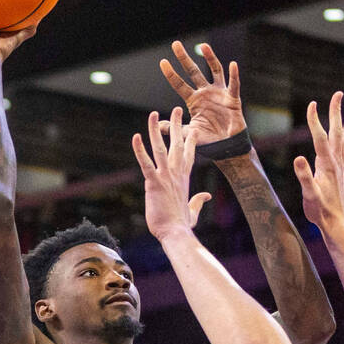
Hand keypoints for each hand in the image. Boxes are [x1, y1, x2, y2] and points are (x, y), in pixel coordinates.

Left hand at [132, 108, 211, 241]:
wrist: (176, 234)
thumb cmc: (182, 226)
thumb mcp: (193, 211)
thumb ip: (199, 200)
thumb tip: (207, 195)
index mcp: (184, 179)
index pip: (189, 154)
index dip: (190, 140)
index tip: (193, 128)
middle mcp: (176, 174)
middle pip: (177, 144)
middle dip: (177, 126)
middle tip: (176, 109)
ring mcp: (166, 177)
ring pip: (160, 148)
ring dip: (156, 130)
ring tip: (154, 114)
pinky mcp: (154, 183)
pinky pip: (146, 163)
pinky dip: (140, 150)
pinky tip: (136, 137)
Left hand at [159, 41, 245, 145]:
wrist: (226, 147)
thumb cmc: (208, 140)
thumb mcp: (188, 134)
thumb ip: (174, 128)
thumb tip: (157, 125)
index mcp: (193, 100)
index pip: (179, 84)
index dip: (171, 74)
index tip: (163, 62)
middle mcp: (205, 93)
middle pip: (194, 71)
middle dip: (184, 58)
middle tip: (175, 44)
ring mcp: (219, 93)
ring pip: (215, 71)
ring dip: (210, 58)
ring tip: (204, 46)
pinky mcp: (232, 99)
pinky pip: (234, 85)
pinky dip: (234, 75)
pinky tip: (233, 64)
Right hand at [293, 92, 343, 232]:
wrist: (335, 222)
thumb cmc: (320, 210)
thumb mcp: (309, 194)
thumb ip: (304, 176)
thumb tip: (298, 158)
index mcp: (326, 164)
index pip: (319, 137)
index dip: (314, 120)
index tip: (311, 104)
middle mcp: (335, 162)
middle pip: (336, 131)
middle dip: (336, 111)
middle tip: (339, 93)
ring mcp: (339, 166)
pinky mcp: (340, 172)